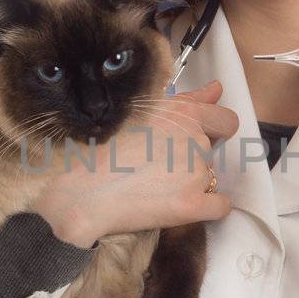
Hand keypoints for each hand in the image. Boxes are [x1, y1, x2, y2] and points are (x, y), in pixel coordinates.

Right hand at [34, 81, 237, 246]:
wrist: (73, 190)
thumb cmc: (95, 148)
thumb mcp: (140, 111)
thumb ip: (187, 101)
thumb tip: (216, 90)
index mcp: (182, 114)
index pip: (224, 120)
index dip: (214, 131)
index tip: (199, 139)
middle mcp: (194, 139)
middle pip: (210, 152)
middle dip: (191, 159)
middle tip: (156, 166)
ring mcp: (194, 172)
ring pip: (209, 179)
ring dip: (190, 183)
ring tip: (151, 185)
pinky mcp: (191, 205)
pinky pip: (218, 206)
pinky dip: (205, 208)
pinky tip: (176, 206)